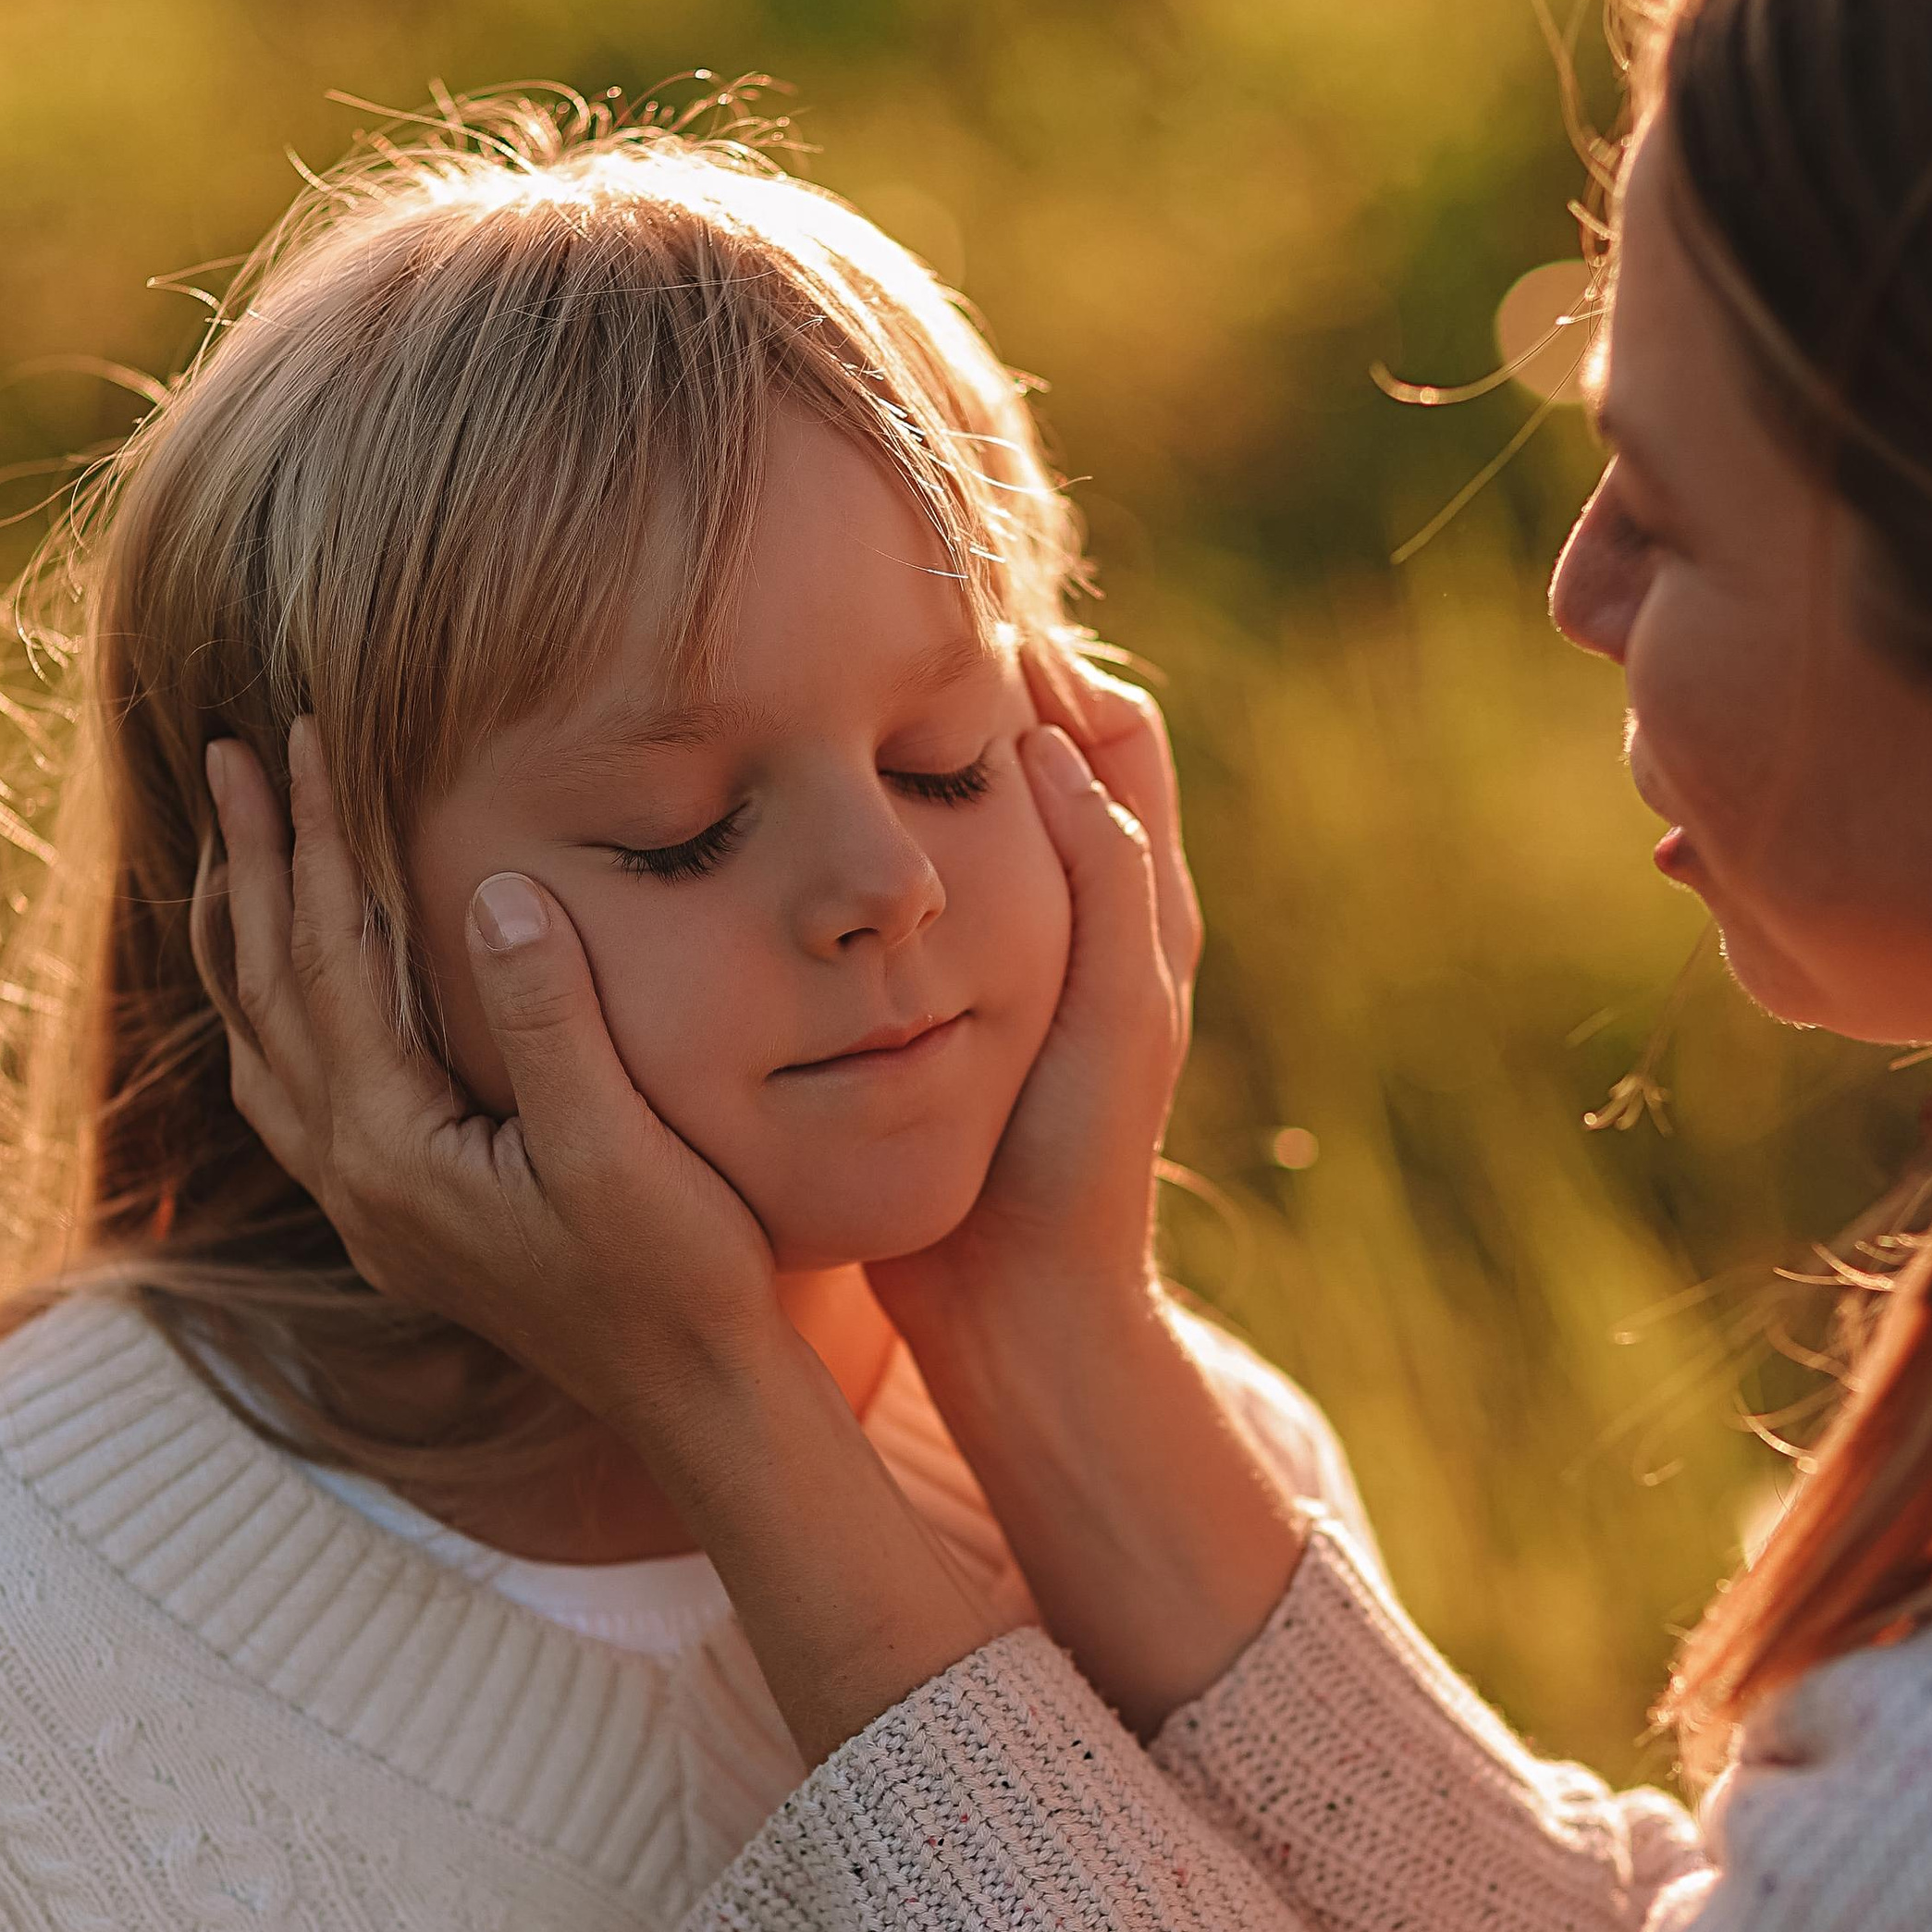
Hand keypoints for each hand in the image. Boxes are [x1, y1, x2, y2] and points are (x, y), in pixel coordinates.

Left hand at [205, 722, 787, 1433]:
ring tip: (233, 855)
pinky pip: (295, 1104)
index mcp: (392, 1151)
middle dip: (251, 866)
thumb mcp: (622, 1142)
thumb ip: (548, 1017)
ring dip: (244, 946)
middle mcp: (355, 1183)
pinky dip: (275, 1024)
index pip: (328, 959)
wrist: (696, 1395)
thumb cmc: (678, 1272)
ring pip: (265, 1054)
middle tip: (230, 755)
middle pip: (270, 996)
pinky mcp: (401, 1228)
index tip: (304, 736)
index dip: (314, 838)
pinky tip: (292, 997)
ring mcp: (370, 1214)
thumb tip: (489, 889)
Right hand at [872, 645, 1200, 1360]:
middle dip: (961, 695)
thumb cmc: (1074, 1164)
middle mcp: (1081, 917)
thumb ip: (1102, 876)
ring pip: (956, 817)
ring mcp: (1004, 959)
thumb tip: (1048, 738)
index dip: (1047, 668)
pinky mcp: (933, 1003)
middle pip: (1032, 753)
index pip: (1112, 730)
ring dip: (902, 764)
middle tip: (866, 650)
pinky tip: (791, 839)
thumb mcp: (1112, 1013)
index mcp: (1140, 904)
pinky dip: (868, 850)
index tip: (954, 627)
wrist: (1019, 1305)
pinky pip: (905, 891)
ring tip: (822, 719)